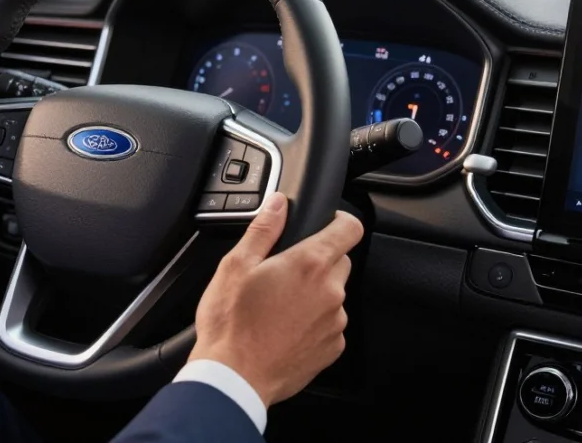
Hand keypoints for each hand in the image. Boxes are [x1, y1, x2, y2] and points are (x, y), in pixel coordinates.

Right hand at [187, 193, 363, 406]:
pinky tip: (284, 327)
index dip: (340, 220)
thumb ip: (263, 229)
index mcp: (309, 264)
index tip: (327, 223)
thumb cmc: (231, 323)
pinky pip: (329, 323)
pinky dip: (313, 321)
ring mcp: (335, 322)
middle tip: (285, 271)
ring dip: (314, 293)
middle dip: (318, 260)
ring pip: (333, 294)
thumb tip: (278, 203)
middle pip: (340, 261)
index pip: (350, 229)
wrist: (235, 376)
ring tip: (278, 305)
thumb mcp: (236, 265)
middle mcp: (330, 292)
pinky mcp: (332, 347)